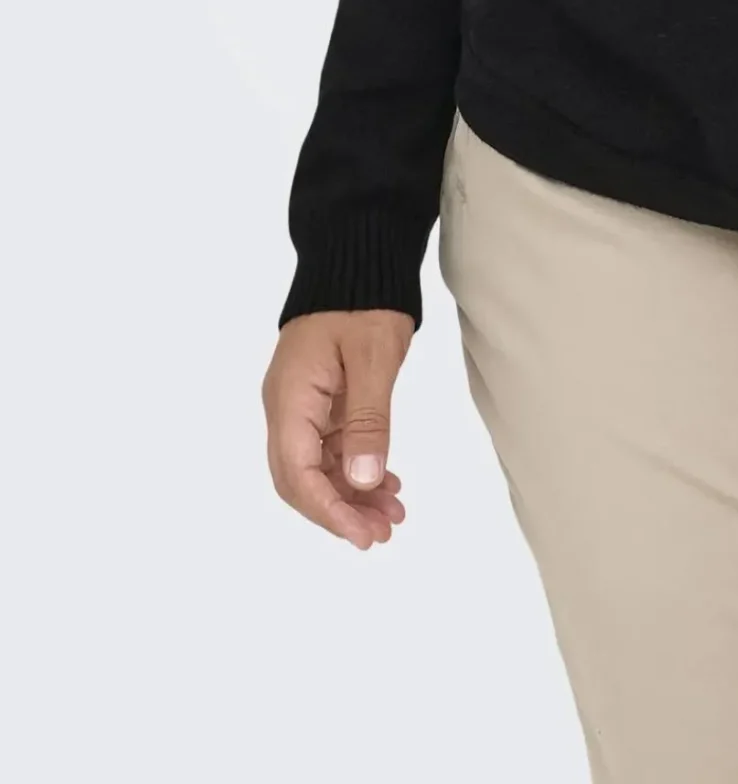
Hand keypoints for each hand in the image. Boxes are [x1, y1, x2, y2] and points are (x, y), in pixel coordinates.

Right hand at [263, 309, 414, 548]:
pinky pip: (331, 446)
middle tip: (383, 532)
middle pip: (301, 479)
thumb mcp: (374, 358)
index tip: (364, 534)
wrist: (357, 259)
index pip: (297, 475)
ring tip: (393, 514)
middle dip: (340, 510)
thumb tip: (363, 481)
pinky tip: (387, 482)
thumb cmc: (364, 302)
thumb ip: (368, 421)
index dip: (329, 511)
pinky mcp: (320, 400)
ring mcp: (301, 405)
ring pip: (318, 466)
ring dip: (352, 494)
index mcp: (289, 399)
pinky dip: (356, 468)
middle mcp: (286, 408)